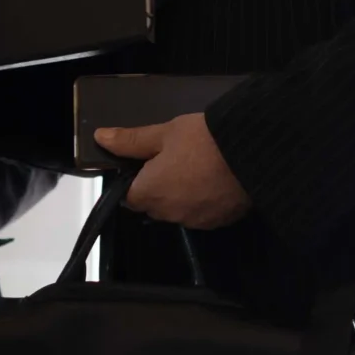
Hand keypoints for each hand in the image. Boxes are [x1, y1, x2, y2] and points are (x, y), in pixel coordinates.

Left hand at [95, 113, 250, 230]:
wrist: (253, 153)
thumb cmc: (203, 139)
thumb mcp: (164, 132)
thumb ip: (131, 140)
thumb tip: (101, 138)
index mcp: (150, 193)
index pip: (128, 196)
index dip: (134, 180)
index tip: (146, 162)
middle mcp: (169, 214)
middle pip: (153, 205)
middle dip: (158, 187)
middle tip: (175, 158)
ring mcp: (196, 222)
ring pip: (178, 211)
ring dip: (182, 195)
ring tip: (198, 167)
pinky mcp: (220, 222)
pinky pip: (202, 213)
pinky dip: (204, 201)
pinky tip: (215, 180)